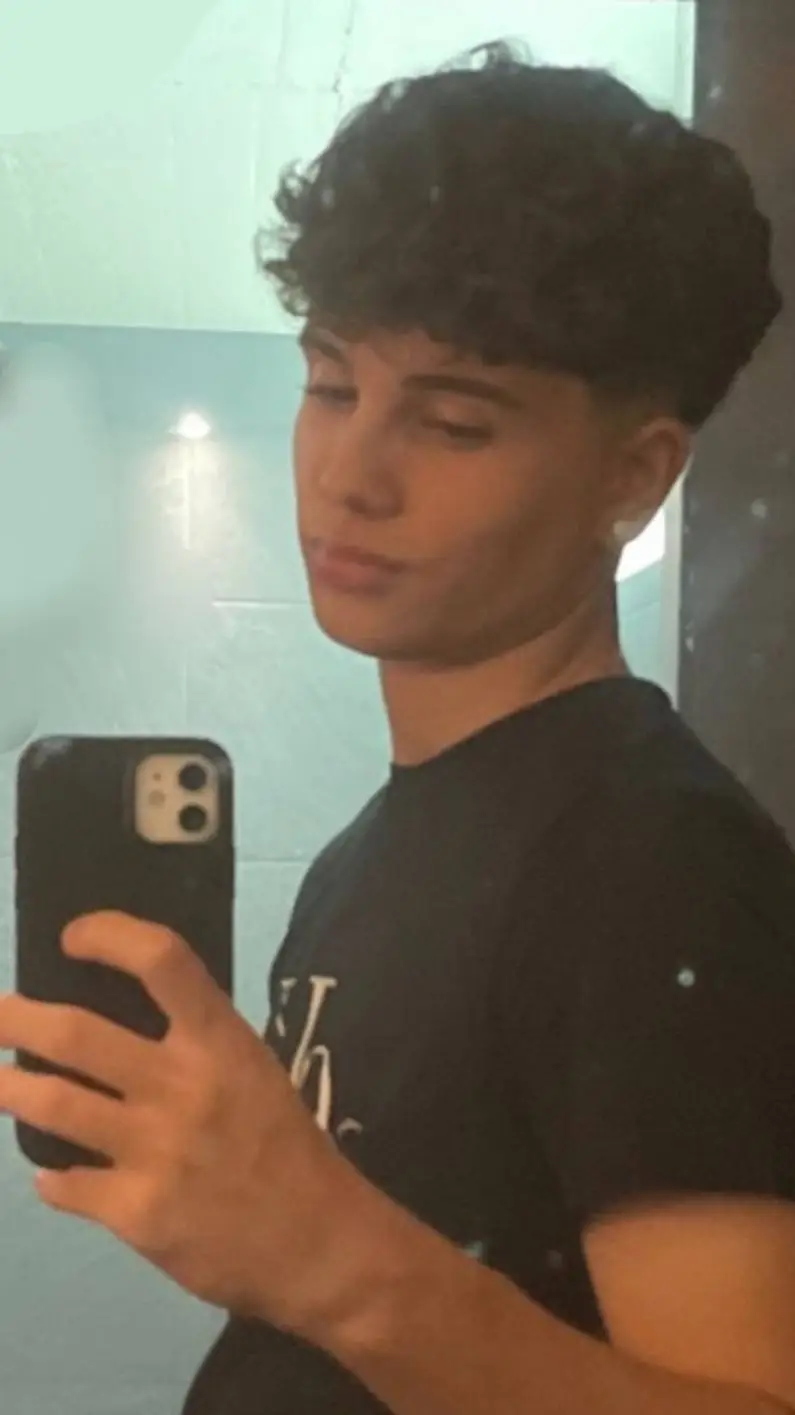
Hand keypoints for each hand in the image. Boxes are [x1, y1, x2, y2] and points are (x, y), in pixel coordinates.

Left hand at [0, 912, 360, 1330]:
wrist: (317, 1242)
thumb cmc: (284, 1144)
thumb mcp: (251, 1070)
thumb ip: (192, 1043)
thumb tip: (115, 1022)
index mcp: (219, 1041)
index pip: (160, 960)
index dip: (108, 936)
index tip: (70, 938)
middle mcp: (182, 1085)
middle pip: (75, 1034)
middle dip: (13, 1019)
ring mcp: (155, 1151)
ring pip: (53, 1104)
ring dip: (6, 1089)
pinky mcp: (137, 1213)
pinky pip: (67, 1185)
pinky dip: (52, 1179)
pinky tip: (51, 1176)